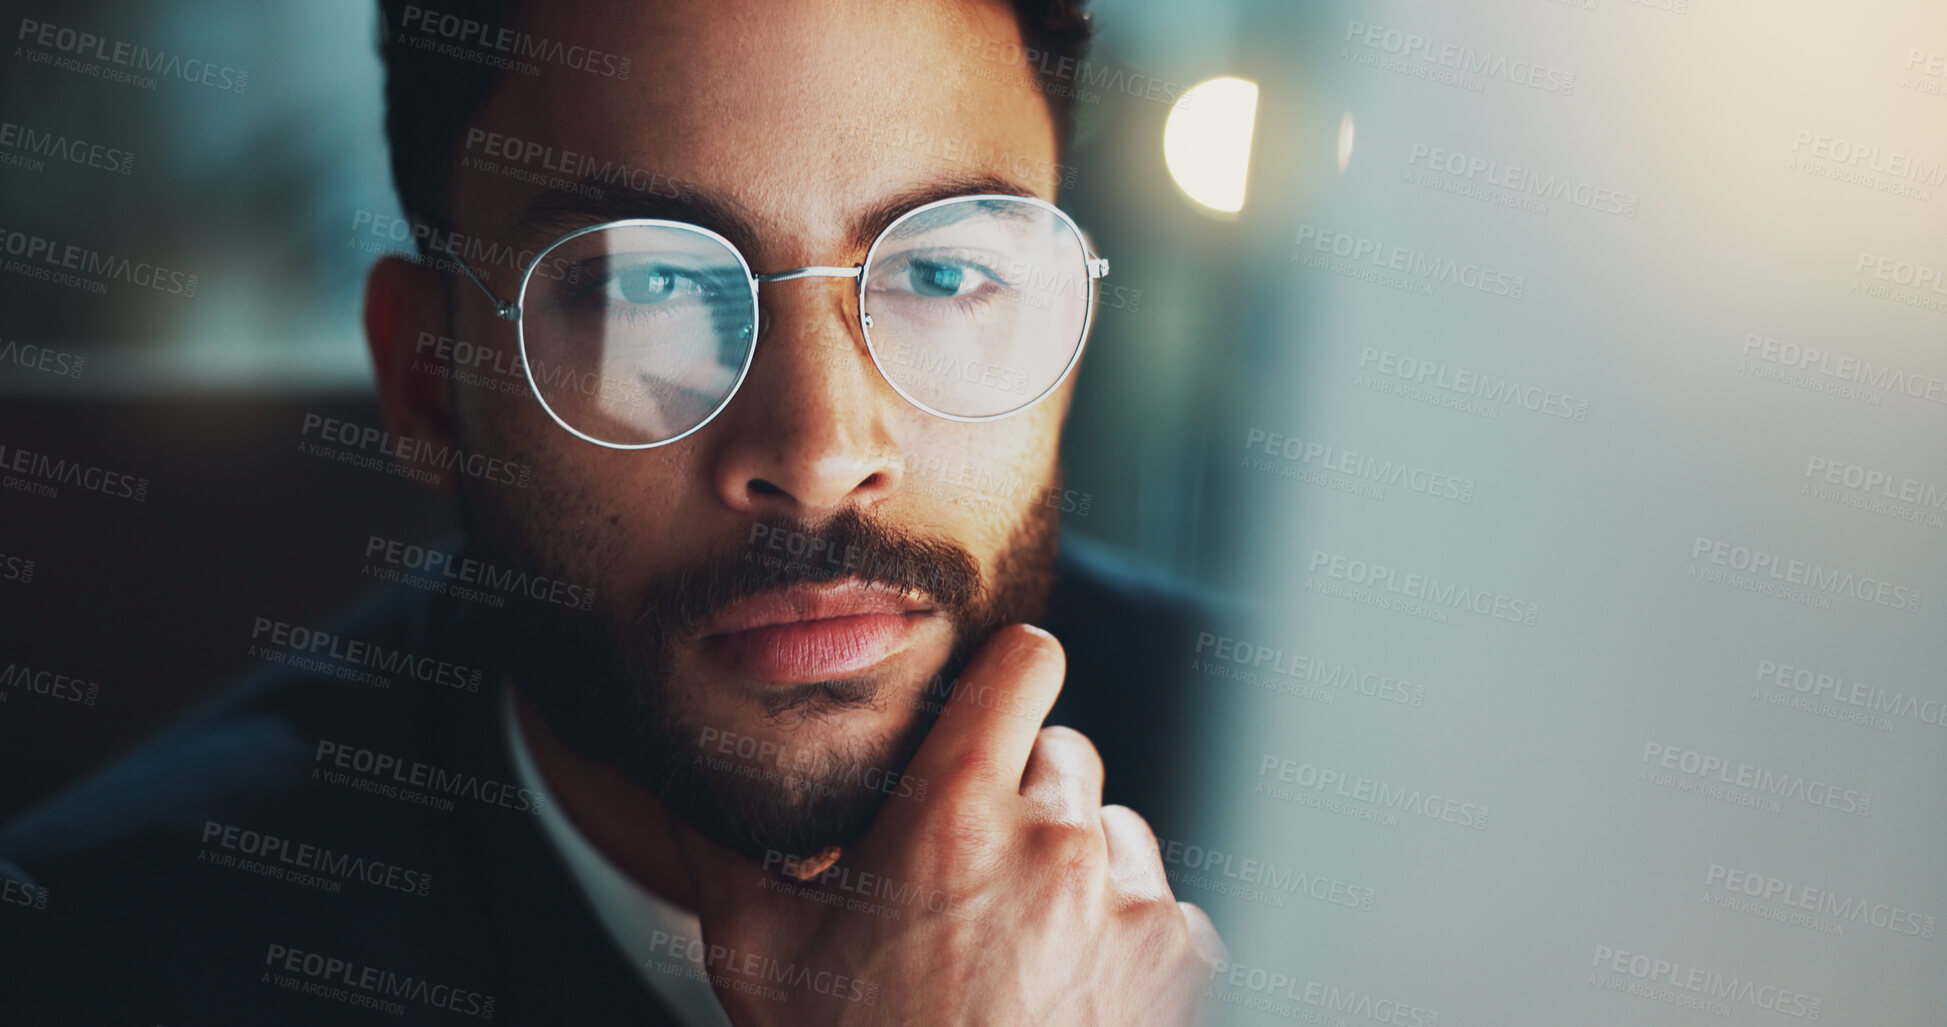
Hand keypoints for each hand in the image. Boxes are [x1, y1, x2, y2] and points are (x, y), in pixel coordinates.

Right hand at [670, 623, 1224, 1025]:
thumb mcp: (761, 961)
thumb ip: (726, 854)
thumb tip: (681, 789)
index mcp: (954, 815)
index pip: (1025, 664)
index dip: (1011, 674)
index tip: (995, 701)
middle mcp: (1056, 843)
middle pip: (1066, 754)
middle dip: (1026, 795)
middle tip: (976, 873)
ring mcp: (1132, 903)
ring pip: (1119, 833)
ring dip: (1081, 868)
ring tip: (1022, 947)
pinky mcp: (1184, 961)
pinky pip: (1167, 909)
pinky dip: (1129, 938)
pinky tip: (1072, 992)